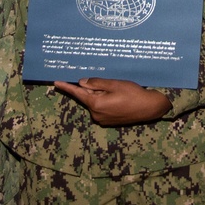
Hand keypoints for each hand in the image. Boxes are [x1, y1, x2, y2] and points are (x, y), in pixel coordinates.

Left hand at [55, 78, 171, 126]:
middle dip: (94, 88)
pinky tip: (119, 97)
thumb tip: (82, 82)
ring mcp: (102, 119)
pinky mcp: (109, 121)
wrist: (149, 108)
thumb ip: (96, 83)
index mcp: (95, 103)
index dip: (67, 87)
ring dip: (102, 95)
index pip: (78, 93)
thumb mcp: (114, 84)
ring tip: (118, 91)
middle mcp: (96, 114)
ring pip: (96, 102)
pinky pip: (102, 108)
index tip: (56, 82)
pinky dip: (106, 101)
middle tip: (110, 83)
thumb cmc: (133, 94)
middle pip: (89, 97)